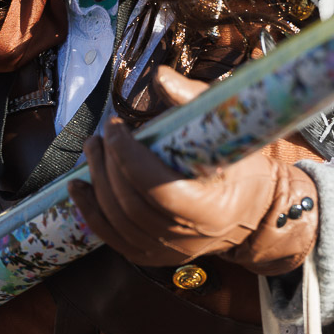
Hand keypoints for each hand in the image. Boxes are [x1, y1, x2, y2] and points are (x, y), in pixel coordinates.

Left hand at [69, 68, 318, 275]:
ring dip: (97, 181)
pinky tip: (78, 186)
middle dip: (108, 164)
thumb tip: (160, 77)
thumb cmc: (245, 167)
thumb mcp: (233, 133)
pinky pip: (111, 237)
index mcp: (212, 210)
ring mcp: (167, 252)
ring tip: (92, 149)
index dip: (128, 156)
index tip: (117, 127)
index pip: (158, 188)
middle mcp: (187, 239)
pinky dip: (90, 210)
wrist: (255, 213)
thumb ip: (196, 103)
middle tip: (103, 134)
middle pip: (131, 204)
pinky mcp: (151, 256)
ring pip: (117, 220)